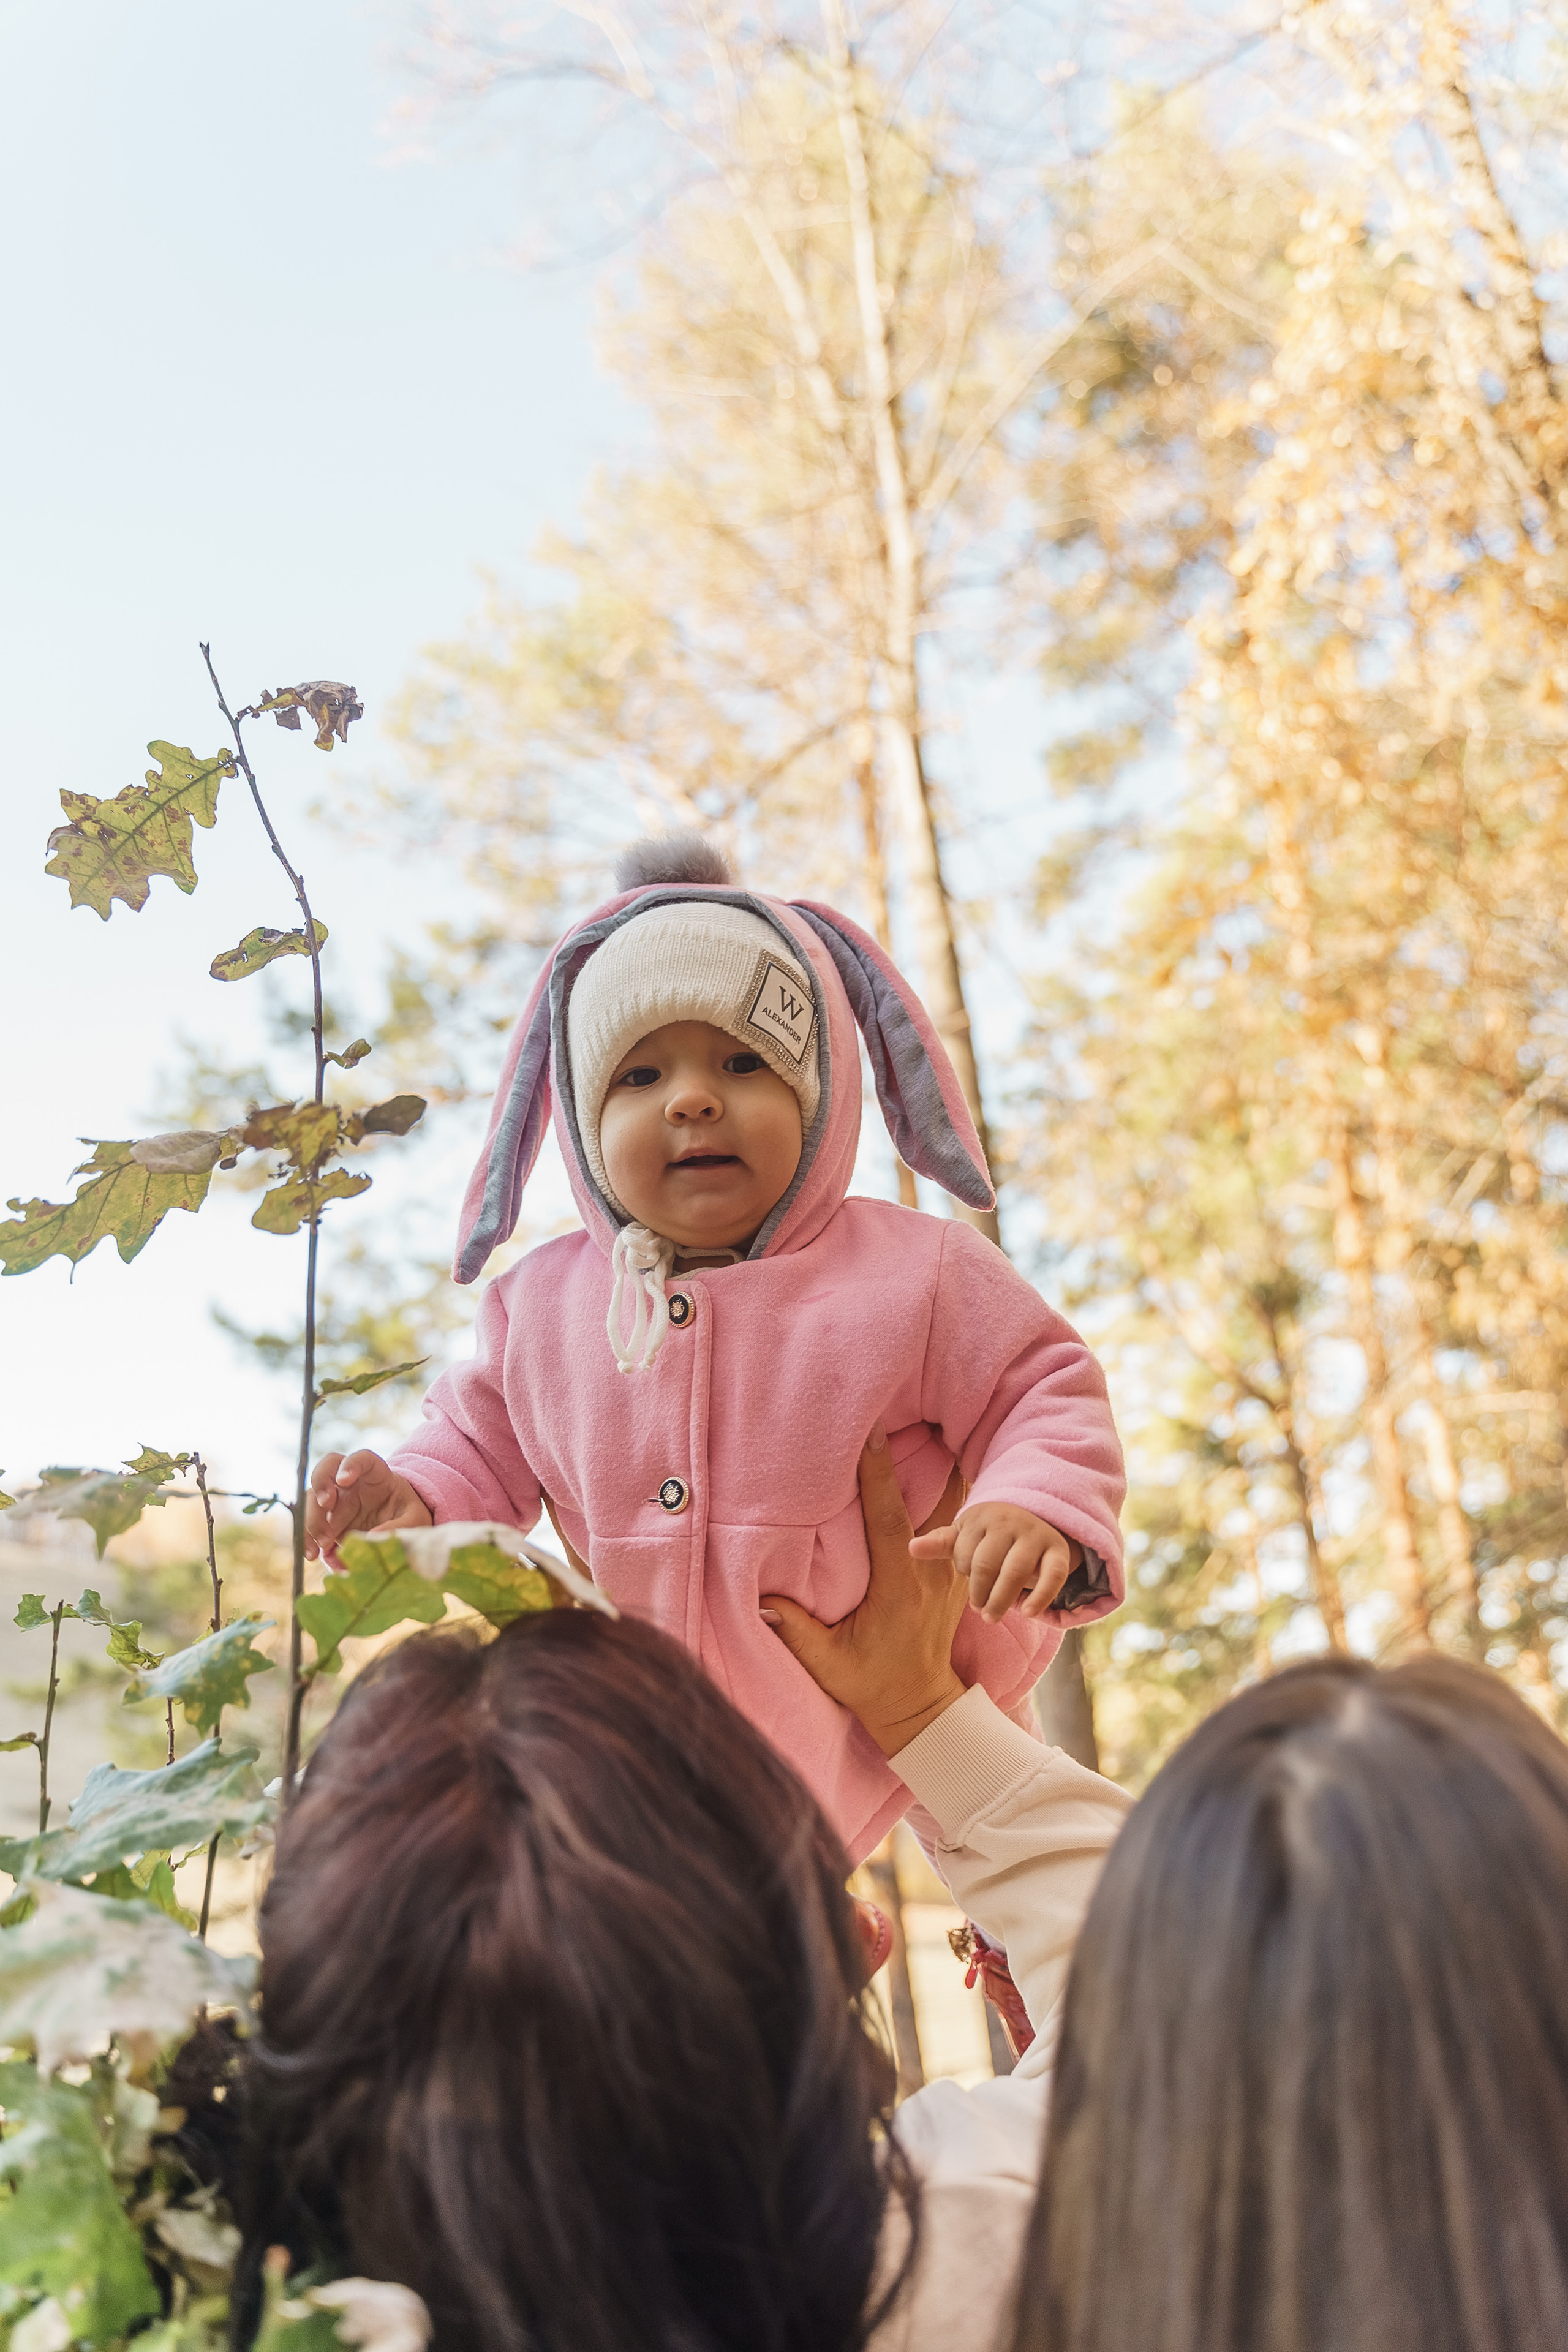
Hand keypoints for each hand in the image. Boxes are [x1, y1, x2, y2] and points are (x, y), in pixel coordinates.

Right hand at [304, 1450, 432, 1561]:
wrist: (400, 1527)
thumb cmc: (409, 1515)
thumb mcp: (415, 1520)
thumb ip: (401, 1526)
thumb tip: (374, 1538)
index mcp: (377, 1475)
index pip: (362, 1459)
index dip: (350, 1464)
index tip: (344, 1479)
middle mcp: (351, 1483)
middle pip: (327, 1470)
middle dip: (321, 1484)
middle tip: (325, 1504)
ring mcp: (336, 1500)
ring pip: (312, 1498)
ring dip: (312, 1519)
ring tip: (323, 1544)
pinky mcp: (327, 1519)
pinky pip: (309, 1523)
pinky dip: (306, 1538)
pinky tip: (312, 1554)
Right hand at [760, 1425, 967, 1755]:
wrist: (921, 1706)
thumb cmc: (869, 1682)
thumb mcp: (828, 1664)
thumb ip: (796, 1631)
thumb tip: (761, 1599)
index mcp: (900, 1585)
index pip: (888, 1517)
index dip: (878, 1473)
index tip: (873, 1430)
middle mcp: (932, 1569)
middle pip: (941, 1496)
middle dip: (934, 1449)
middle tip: (927, 1399)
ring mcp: (949, 1568)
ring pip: (958, 1502)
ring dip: (949, 1461)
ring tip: (940, 1412)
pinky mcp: (954, 1569)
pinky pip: (961, 1518)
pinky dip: (956, 1486)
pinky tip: (948, 1455)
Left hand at [909, 1502, 1077, 1624]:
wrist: (1036, 1515)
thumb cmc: (990, 1534)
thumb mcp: (965, 1535)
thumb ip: (940, 1543)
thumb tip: (911, 1548)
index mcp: (981, 1518)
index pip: (965, 1554)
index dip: (965, 1574)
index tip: (970, 1580)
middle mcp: (1009, 1522)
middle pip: (987, 1564)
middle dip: (980, 1593)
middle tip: (981, 1612)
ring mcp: (1035, 1535)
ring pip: (1016, 1571)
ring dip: (1002, 1599)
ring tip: (993, 1617)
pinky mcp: (1058, 1550)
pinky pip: (1054, 1574)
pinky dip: (1042, 1596)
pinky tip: (1028, 1613)